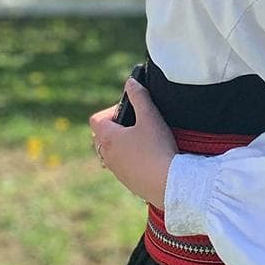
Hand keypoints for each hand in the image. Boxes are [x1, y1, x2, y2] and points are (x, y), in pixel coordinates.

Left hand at [90, 78, 177, 207]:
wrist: (168, 183)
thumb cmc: (157, 148)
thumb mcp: (150, 117)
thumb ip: (139, 96)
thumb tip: (130, 82)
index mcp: (108, 138)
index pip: (96, 119)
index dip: (110, 110)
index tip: (129, 110)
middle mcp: (107, 155)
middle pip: (100, 137)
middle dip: (114, 128)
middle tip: (135, 124)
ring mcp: (116, 170)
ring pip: (109, 153)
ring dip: (120, 144)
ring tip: (142, 140)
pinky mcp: (127, 181)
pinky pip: (121, 166)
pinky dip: (129, 158)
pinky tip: (149, 156)